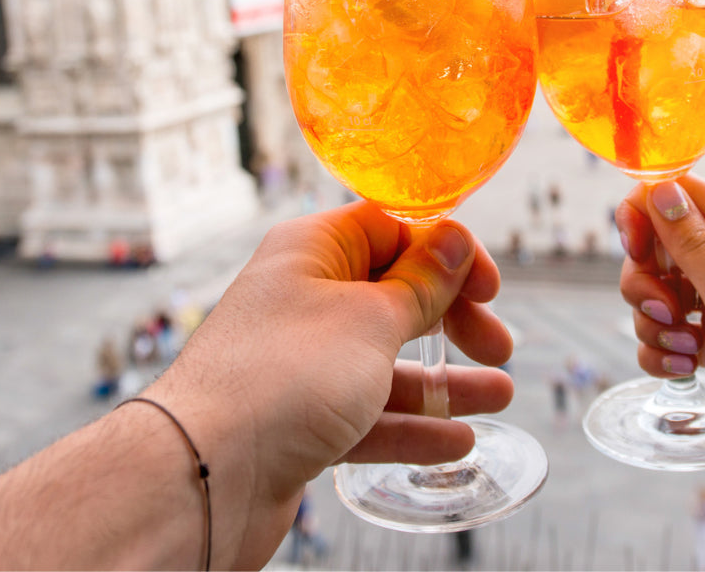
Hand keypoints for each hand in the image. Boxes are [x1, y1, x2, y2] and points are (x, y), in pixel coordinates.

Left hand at [146, 202, 512, 566]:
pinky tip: (455, 443)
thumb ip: (421, 284)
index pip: (392, 230)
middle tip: (499, 347)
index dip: (447, 252)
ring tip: (498, 395)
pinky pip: (366, 415)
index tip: (491, 286)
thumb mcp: (371, 320)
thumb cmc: (282, 380)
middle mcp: (302, 300)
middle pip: (394, 296)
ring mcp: (298, 364)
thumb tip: (455, 239)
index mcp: (311, 251)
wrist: (205, 475)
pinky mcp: (297, 421)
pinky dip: (410, 426)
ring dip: (444, 379)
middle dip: (453, 319)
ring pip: (385, 362)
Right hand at [616, 176, 704, 497]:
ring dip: (653, 323)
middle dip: (643, 281)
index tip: (636, 252)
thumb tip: (661, 186)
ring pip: (660, 293)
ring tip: (686, 352)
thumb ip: (693, 244)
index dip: (643, 214)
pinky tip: (686, 370)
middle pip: (658, 245)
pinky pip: (672, 332)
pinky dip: (666, 351)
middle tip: (666, 314)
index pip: (677, 191)